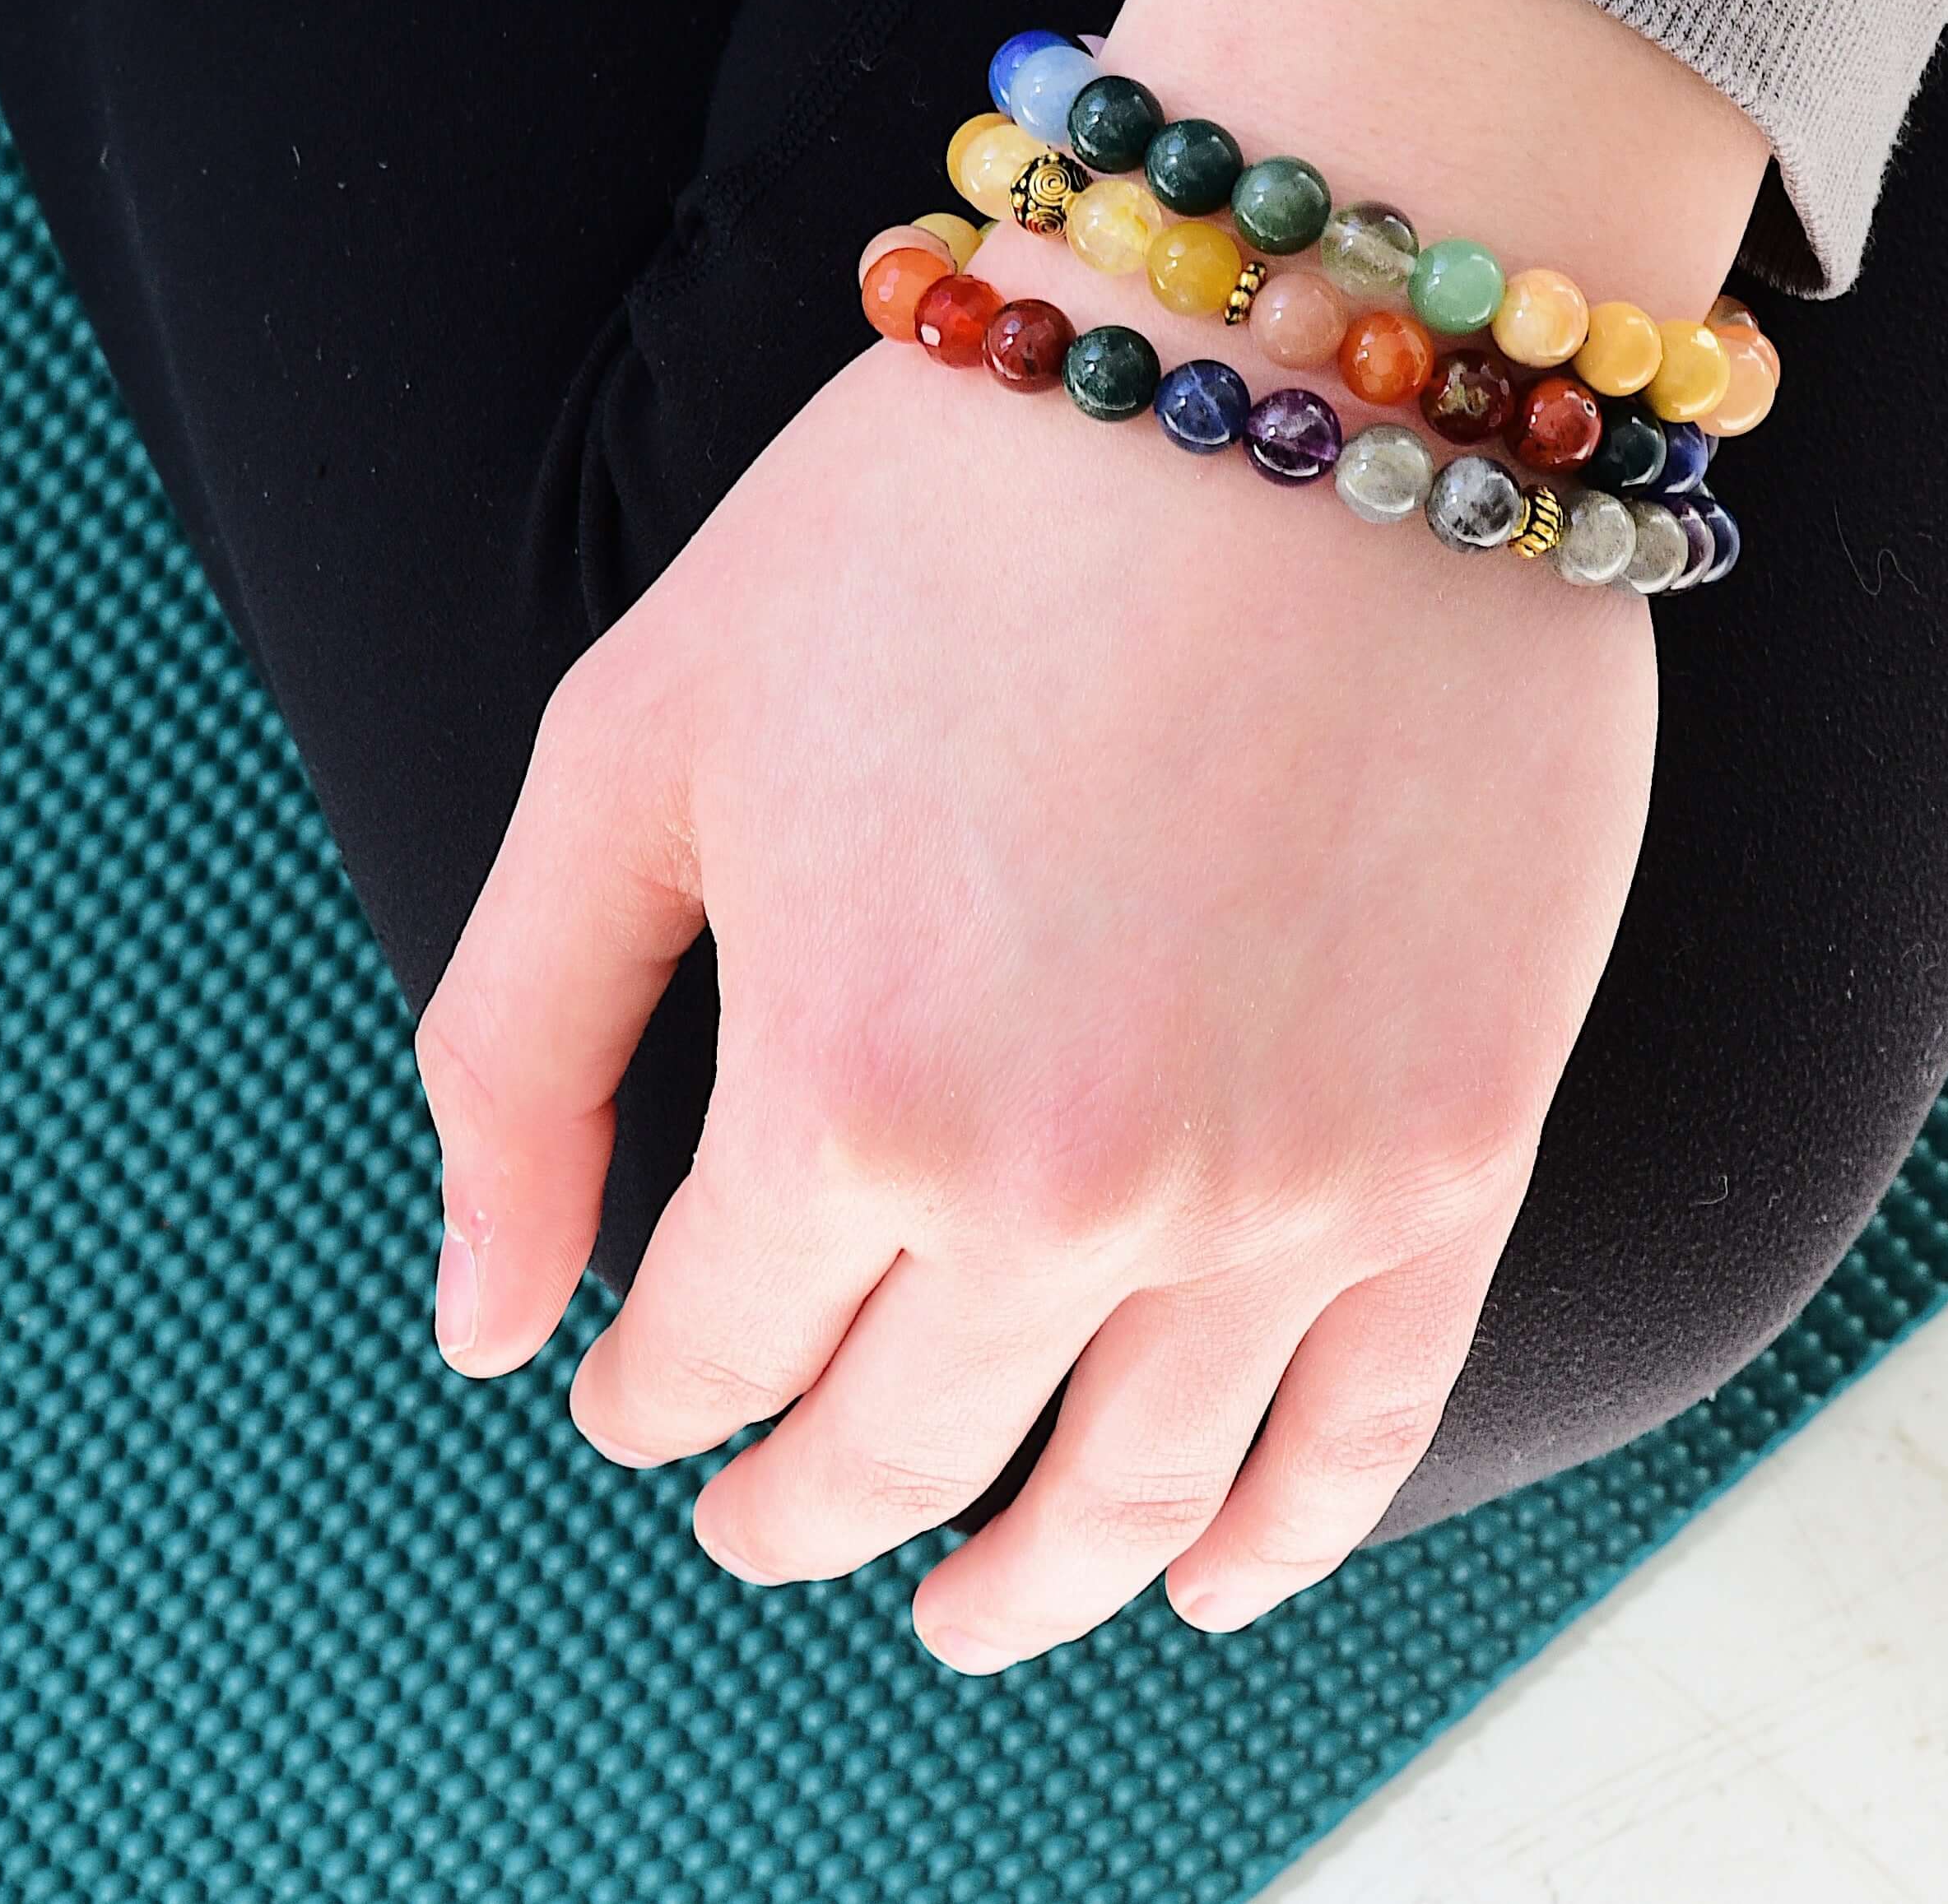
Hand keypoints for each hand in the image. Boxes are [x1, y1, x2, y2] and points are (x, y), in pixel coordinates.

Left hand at [419, 0, 1771, 1666]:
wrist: (1301, 335)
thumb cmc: (945, 504)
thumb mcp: (644, 734)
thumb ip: (520, 1049)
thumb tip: (484, 1337)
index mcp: (846, 1088)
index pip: (711, 1350)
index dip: (650, 1389)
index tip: (635, 1381)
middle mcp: (1076, 1186)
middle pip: (902, 1452)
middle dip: (795, 1506)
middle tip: (753, 1512)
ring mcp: (1295, 1182)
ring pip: (1133, 1497)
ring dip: (1023, 1589)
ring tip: (964, 1611)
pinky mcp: (1463, 1137)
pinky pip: (1370, 1423)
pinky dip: (1283, 1543)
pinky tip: (1214, 1586)